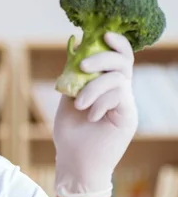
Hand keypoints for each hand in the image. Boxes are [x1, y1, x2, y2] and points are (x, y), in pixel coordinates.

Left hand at [53, 32, 137, 196]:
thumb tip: (74, 44)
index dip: (116, 43)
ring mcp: (126, 105)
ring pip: (119, 78)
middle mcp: (120, 93)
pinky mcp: (128, 118)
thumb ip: (73, 75)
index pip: (119, 58)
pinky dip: (100, 101)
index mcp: (107, 86)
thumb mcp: (68, 97)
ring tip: (79, 104)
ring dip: (94, 87)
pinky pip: (119, 96)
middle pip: (123, 62)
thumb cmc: (70, 132)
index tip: (103, 34)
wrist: (74, 162)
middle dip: (103, 57)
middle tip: (83, 65)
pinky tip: (90, 116)